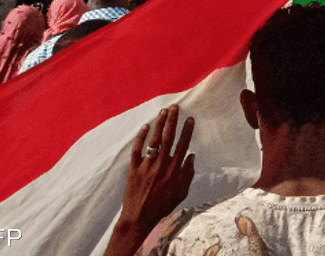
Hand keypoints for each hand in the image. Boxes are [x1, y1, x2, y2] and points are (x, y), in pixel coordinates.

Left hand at [105, 106, 194, 255]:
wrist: (139, 216)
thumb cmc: (162, 206)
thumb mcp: (181, 193)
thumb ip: (188, 174)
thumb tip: (191, 156)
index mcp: (174, 170)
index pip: (183, 144)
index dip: (187, 130)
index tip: (190, 118)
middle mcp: (161, 164)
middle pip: (169, 137)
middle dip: (173, 121)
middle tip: (175, 107)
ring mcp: (146, 165)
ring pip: (154, 140)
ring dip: (159, 124)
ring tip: (163, 112)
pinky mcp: (133, 168)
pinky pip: (137, 149)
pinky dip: (141, 137)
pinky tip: (145, 126)